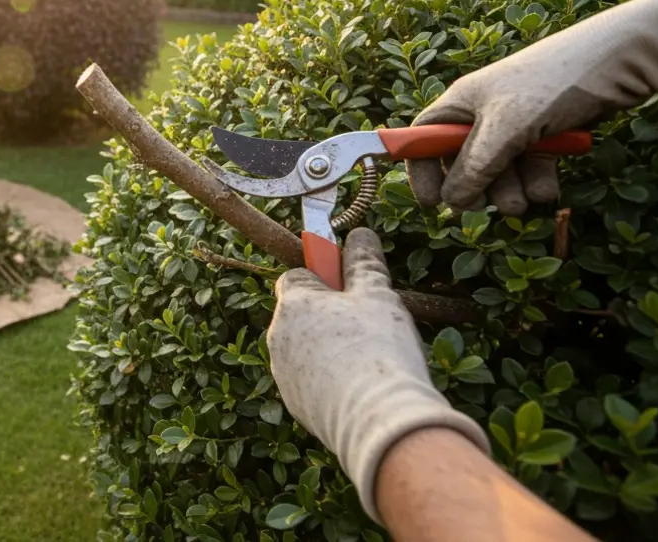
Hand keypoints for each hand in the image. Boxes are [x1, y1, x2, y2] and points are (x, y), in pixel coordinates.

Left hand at [268, 228, 487, 521]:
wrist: (380, 423)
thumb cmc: (378, 348)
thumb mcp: (378, 296)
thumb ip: (365, 262)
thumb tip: (360, 234)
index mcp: (292, 304)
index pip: (295, 276)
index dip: (324, 278)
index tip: (351, 288)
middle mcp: (277, 338)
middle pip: (301, 314)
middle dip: (329, 315)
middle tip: (369, 325)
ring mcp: (283, 374)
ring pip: (306, 349)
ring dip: (330, 348)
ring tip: (371, 359)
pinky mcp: (296, 406)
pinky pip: (312, 381)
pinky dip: (332, 379)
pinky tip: (363, 387)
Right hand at [408, 0, 657, 213]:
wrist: (620, 62)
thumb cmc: (553, 82)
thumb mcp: (507, 126)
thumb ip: (476, 165)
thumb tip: (452, 201)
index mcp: (462, 103)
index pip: (423, 139)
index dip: (423, 170)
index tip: (431, 202)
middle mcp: (484, 115)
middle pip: (463, 164)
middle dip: (479, 189)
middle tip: (490, 206)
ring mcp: (516, 127)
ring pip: (500, 174)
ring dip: (513, 192)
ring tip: (528, 198)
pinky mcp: (545, 136)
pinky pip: (530, 171)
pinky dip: (538, 183)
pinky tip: (551, 185)